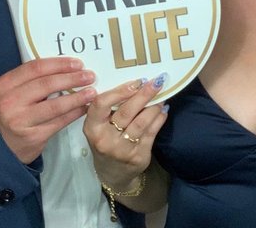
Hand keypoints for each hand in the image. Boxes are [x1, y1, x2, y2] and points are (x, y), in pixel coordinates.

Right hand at [0, 57, 96, 163]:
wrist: (2, 145)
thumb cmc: (13, 112)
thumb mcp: (14, 92)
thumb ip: (33, 80)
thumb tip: (67, 67)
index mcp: (5, 84)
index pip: (35, 68)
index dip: (59, 64)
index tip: (78, 63)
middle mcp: (10, 102)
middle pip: (46, 84)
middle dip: (72, 78)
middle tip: (90, 76)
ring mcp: (20, 121)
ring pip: (55, 105)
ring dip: (77, 97)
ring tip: (92, 92)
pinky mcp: (32, 136)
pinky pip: (59, 122)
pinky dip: (74, 114)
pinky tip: (84, 108)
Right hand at [83, 74, 168, 189]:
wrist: (112, 173)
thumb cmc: (106, 141)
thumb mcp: (99, 126)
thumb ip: (109, 108)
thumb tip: (135, 83)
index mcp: (92, 128)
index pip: (101, 104)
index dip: (119, 91)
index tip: (135, 82)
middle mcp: (105, 140)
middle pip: (126, 112)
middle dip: (143, 94)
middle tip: (156, 81)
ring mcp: (122, 150)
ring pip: (141, 122)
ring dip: (154, 106)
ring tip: (162, 95)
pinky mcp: (138, 157)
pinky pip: (151, 133)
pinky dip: (159, 118)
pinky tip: (163, 110)